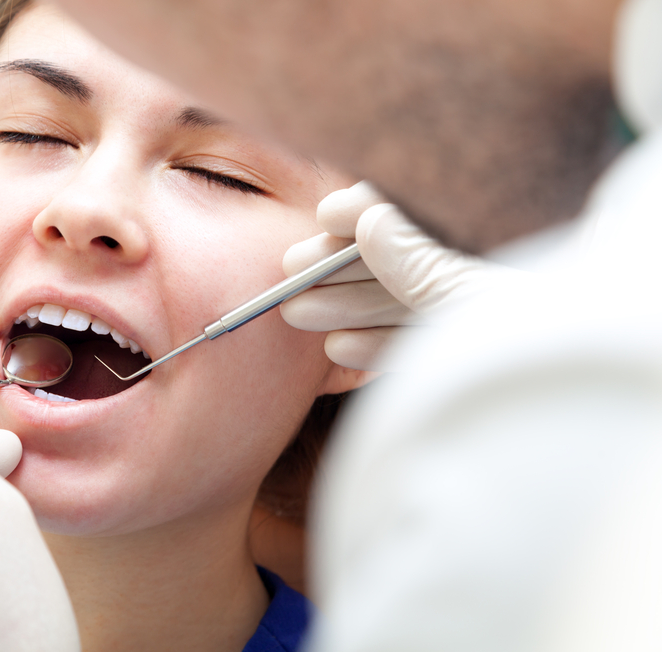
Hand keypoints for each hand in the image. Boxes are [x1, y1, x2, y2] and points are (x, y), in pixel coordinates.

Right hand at [281, 181, 521, 370]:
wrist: (567, 405)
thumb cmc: (531, 338)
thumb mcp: (466, 296)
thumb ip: (416, 260)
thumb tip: (370, 219)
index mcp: (474, 254)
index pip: (413, 221)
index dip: (366, 213)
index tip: (327, 215)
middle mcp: (470, 285)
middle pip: (393, 267)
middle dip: (337, 270)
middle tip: (291, 272)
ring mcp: (465, 326)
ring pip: (395, 310)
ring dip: (345, 311)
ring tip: (301, 313)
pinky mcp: (458, 366)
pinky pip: (413, 351)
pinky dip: (376, 350)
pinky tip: (341, 349)